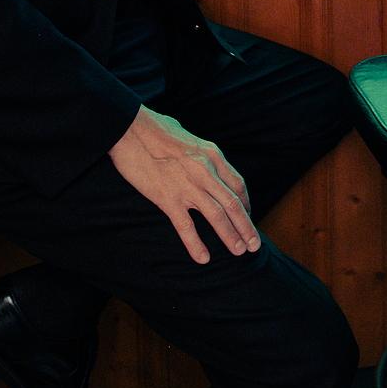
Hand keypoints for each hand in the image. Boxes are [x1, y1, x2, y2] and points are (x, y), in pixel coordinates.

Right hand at [107, 106, 257, 264]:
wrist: (131, 129)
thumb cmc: (157, 129)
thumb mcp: (190, 139)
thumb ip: (202, 156)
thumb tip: (208, 167)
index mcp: (212, 155)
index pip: (237, 184)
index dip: (246, 203)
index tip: (248, 216)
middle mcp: (205, 171)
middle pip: (233, 203)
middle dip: (246, 226)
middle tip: (254, 245)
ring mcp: (187, 185)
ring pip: (217, 216)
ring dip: (230, 235)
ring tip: (239, 251)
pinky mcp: (167, 198)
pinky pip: (186, 226)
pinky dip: (196, 244)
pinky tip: (203, 258)